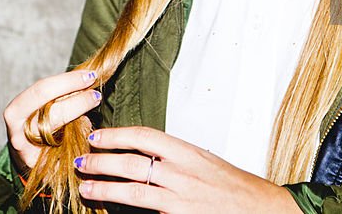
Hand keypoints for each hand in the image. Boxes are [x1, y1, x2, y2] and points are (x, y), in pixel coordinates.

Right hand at [2, 70, 101, 172]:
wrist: (28, 153)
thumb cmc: (39, 120)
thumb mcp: (42, 104)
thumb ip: (60, 93)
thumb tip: (88, 78)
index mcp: (15, 112)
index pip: (42, 90)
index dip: (68, 81)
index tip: (90, 76)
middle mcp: (18, 135)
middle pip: (52, 115)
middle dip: (79, 102)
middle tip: (96, 95)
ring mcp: (30, 155)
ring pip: (61, 136)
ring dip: (83, 121)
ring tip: (94, 110)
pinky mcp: (43, 170)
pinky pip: (68, 155)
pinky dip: (81, 142)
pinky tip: (89, 134)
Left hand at [74, 126, 298, 213]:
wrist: (260, 209)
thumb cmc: (233, 186)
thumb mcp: (204, 161)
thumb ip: (175, 158)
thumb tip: (143, 154)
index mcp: (188, 151)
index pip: (146, 136)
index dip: (118, 135)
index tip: (98, 136)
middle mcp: (182, 172)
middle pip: (133, 162)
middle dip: (102, 161)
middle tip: (81, 161)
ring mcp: (180, 198)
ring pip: (134, 190)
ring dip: (105, 187)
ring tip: (86, 186)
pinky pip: (147, 210)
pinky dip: (126, 207)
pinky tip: (111, 208)